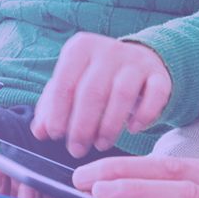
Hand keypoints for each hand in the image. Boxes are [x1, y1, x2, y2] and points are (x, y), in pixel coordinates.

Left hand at [31, 33, 172, 157]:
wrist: (136, 60)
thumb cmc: (94, 77)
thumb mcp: (70, 85)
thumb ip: (52, 107)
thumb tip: (39, 131)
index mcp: (80, 48)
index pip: (64, 82)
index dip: (58, 112)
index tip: (56, 135)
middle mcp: (108, 50)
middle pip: (92, 91)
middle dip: (82, 126)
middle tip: (77, 149)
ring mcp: (136, 61)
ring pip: (122, 94)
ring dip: (110, 125)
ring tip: (101, 144)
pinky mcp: (159, 74)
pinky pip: (155, 94)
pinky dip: (144, 115)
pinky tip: (132, 129)